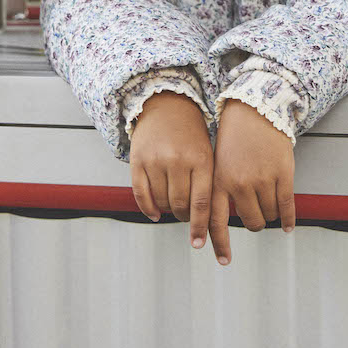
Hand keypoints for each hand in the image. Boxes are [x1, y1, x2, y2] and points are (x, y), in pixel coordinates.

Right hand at [128, 91, 214, 251]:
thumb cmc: (192, 133)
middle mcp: (178, 160)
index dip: (200, 227)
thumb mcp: (208, 152)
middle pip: (180, 205)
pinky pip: (140, 194)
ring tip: (173, 208)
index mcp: (201, 159)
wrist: (166, 103)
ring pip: (161, 202)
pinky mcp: (137, 160)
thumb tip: (210, 221)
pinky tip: (155, 213)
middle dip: (185, 217)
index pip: (202, 203)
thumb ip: (208, 182)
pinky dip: (148, 208)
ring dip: (168, 211)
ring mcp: (156, 160)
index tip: (198, 244)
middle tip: (187, 217)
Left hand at [208, 99, 296, 265]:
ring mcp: (262, 179)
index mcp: (218, 181)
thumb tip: (216, 223)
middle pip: (250, 222)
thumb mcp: (217, 163)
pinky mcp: (282, 174)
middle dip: (255, 222)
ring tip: (268, 200)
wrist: (256, 109)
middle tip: (256, 214)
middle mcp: (239, 183)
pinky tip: (288, 226)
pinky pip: (286, 207)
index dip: (219, 243)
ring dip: (270, 214)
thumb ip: (218, 191)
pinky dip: (288, 220)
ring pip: (269, 215)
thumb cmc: (234, 137)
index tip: (222, 260)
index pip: (215, 221)